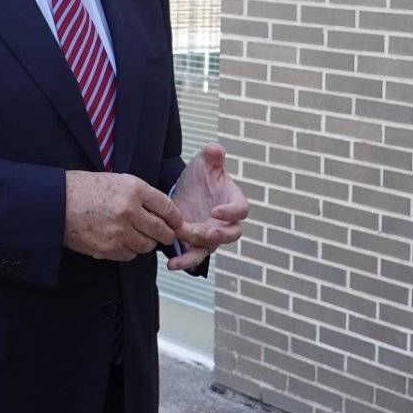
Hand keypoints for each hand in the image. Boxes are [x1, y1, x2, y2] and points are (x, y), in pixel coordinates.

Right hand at [64, 171, 185, 260]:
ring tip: (136, 236)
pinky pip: (129, 255)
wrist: (55, 202)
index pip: (167, 207)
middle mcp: (129, 210)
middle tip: (163, 235)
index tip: (177, 223)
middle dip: (166, 235)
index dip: (176, 218)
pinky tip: (120, 241)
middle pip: (162, 231)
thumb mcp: (116, 181)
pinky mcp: (107, 248)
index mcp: (133, 189)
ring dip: (145, 243)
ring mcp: (119, 231)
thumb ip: (140, 195)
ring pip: (147, 246)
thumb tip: (161, 212)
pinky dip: (129, 250)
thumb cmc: (82, 189)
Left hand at [166, 144, 248, 272]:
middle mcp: (226, 222)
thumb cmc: (201, 177)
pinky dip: (184, 261)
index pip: (241, 210)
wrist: (184, 190)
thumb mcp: (204, 163)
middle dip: (215, 235)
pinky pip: (194, 256)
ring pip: (209, 249)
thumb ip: (212, 156)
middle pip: (230, 235)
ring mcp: (212, 235)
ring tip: (178, 255)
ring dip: (195, 253)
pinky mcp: (196, 244)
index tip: (215, 210)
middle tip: (198, 233)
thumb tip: (215, 149)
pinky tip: (172, 264)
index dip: (231, 212)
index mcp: (234, 201)